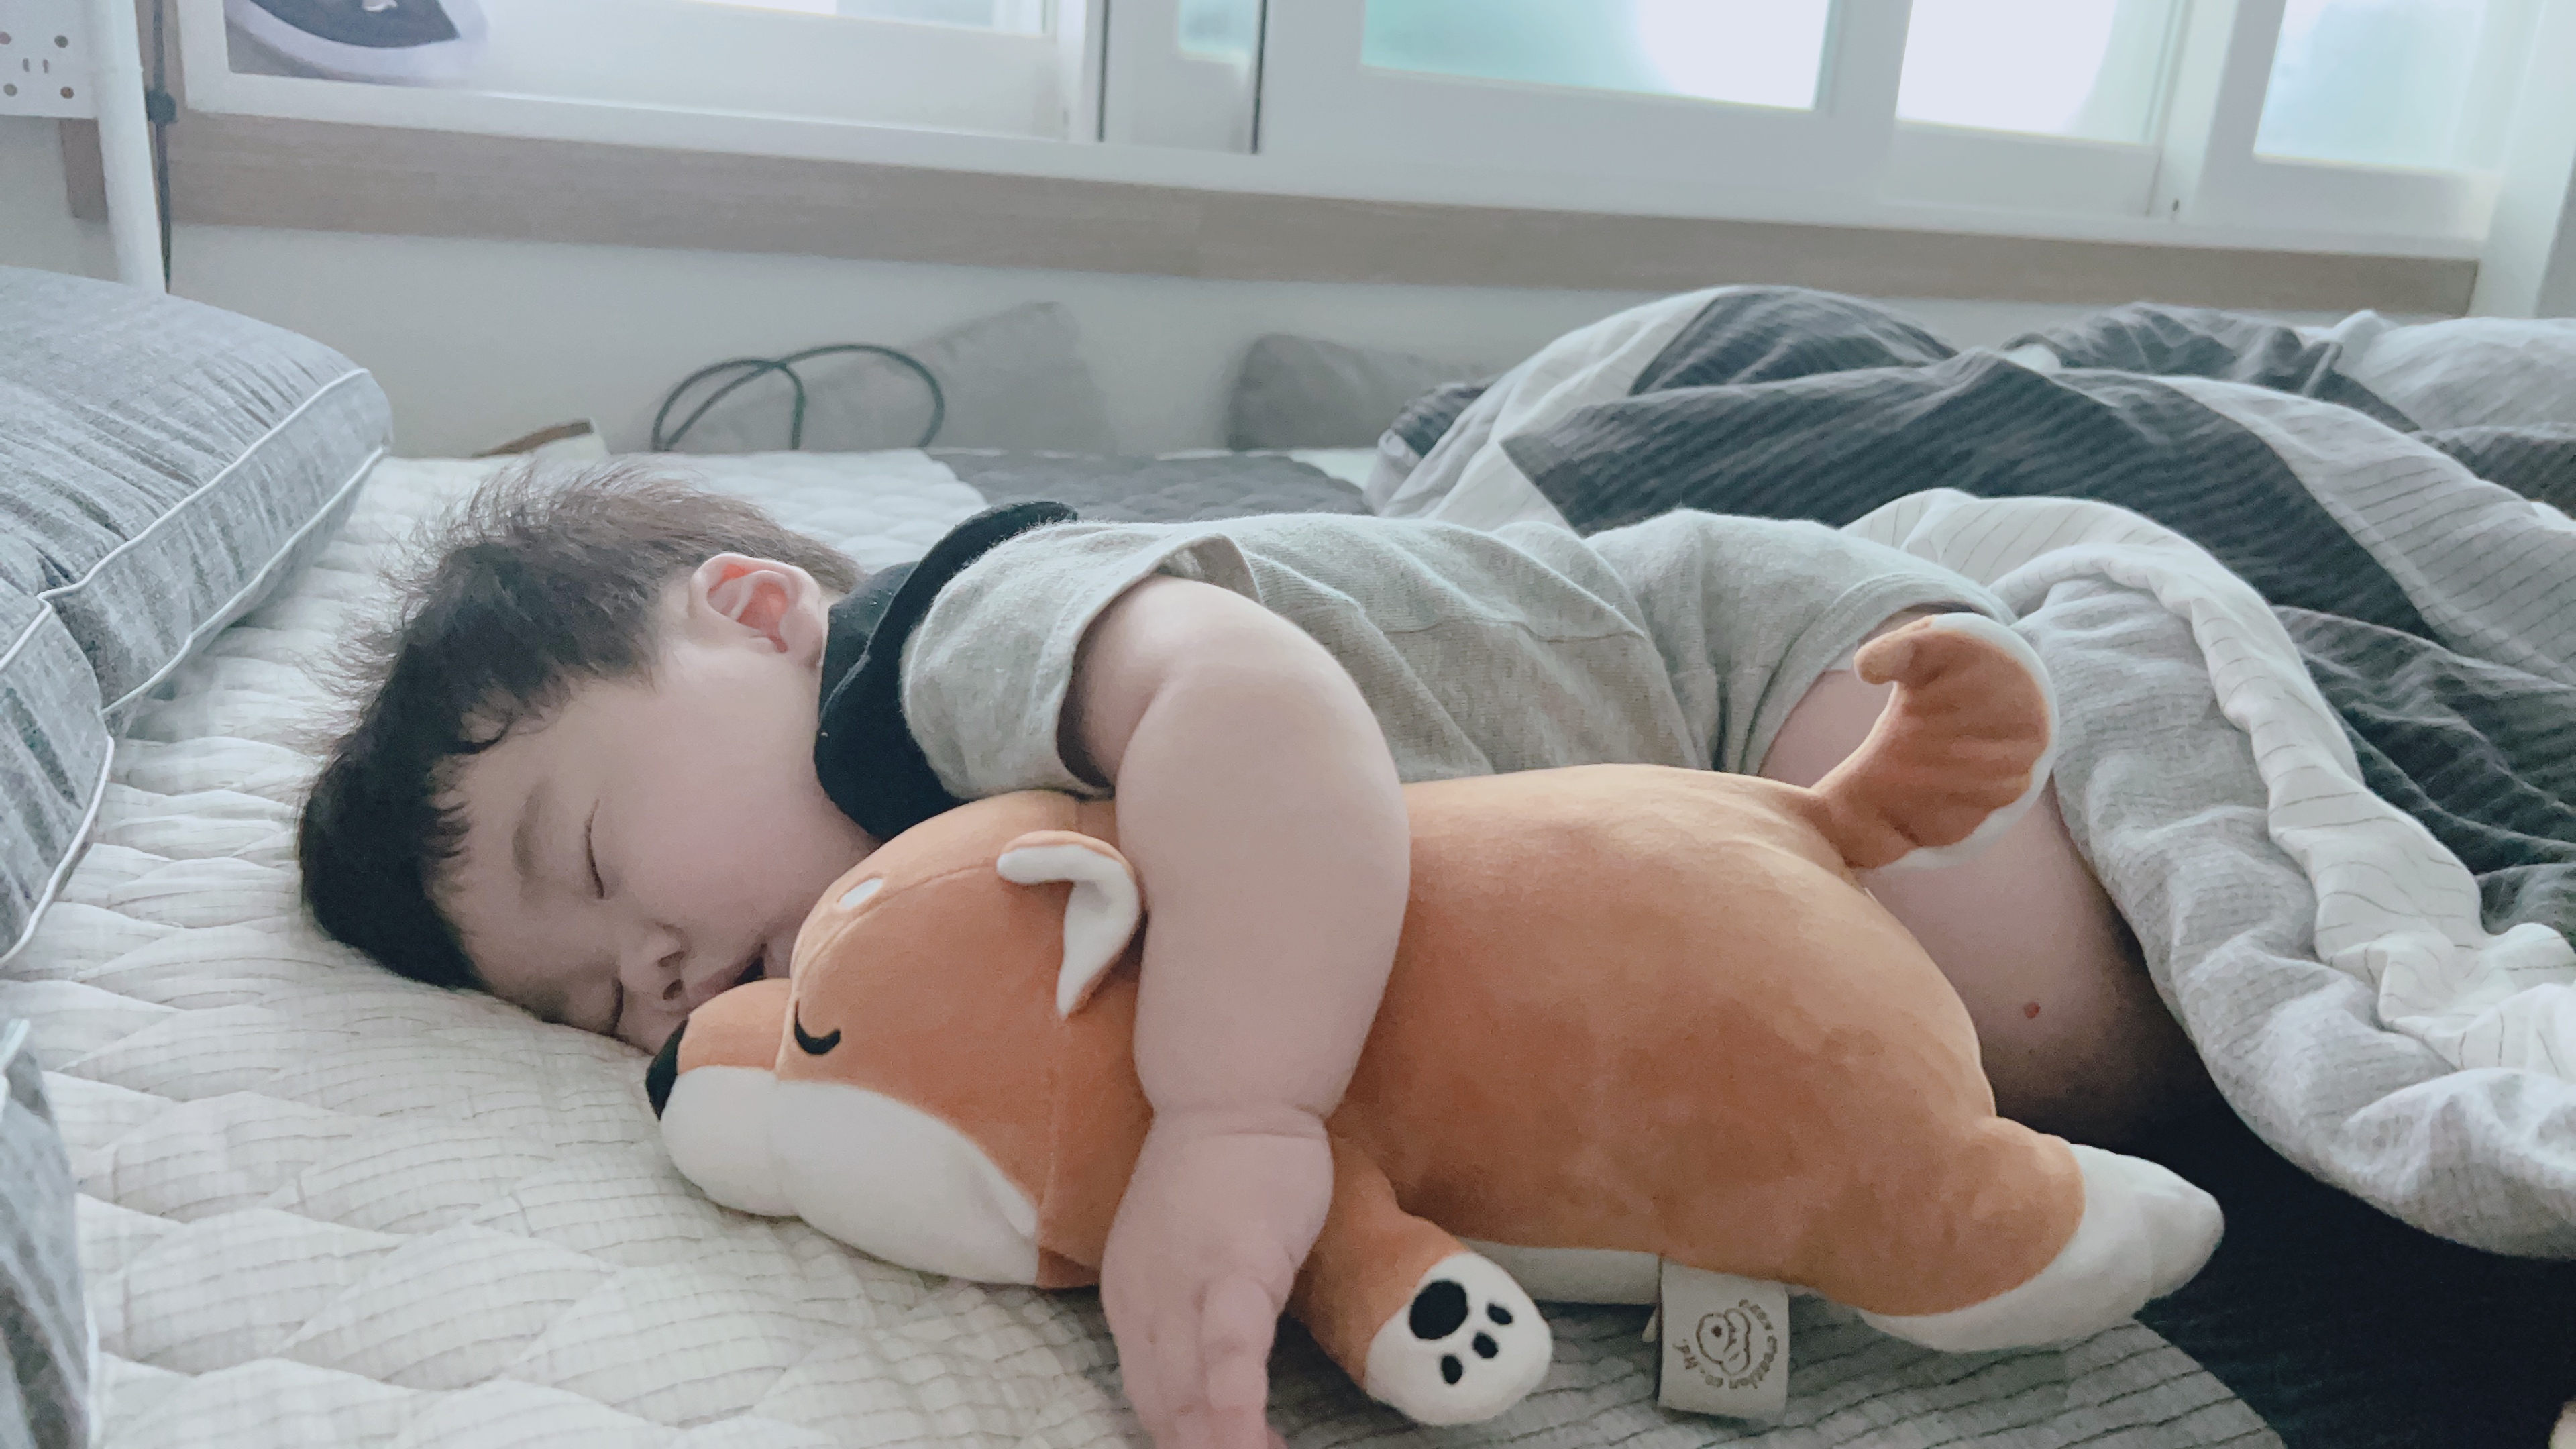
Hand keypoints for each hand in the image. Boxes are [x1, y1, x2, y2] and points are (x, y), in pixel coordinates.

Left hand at [1100, 1109, 1334, 1448]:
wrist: (1231, 1091)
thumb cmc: (1220, 1173)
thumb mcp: (1185, 1252)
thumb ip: (1190, 1312)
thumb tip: (1212, 1378)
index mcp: (1128, 1301)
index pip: (1147, 1398)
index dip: (1181, 1443)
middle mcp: (1143, 1300)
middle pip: (1163, 1405)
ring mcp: (1185, 1281)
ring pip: (1190, 1383)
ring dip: (1218, 1442)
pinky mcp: (1236, 1258)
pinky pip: (1232, 1338)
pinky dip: (1235, 1390)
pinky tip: (1247, 1428)